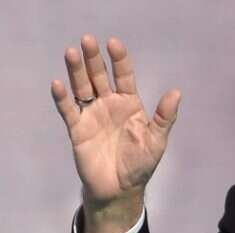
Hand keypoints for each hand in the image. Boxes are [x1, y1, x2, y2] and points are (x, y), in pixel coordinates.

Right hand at [50, 35, 180, 232]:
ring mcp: (92, 115)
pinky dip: (62, 98)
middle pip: (99, 76)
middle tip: (87, 40)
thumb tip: (177, 92)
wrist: (120, 189)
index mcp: (129, 104)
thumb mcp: (157, 140)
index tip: (113, 44)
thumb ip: (164, 116)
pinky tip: (58, 84)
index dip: (119, 60)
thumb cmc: (140, 164)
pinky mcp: (77, 129)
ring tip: (70, 53)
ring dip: (76, 71)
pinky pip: (68, 110)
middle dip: (93, 59)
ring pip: (82, 88)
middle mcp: (109, 105)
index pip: (124, 76)